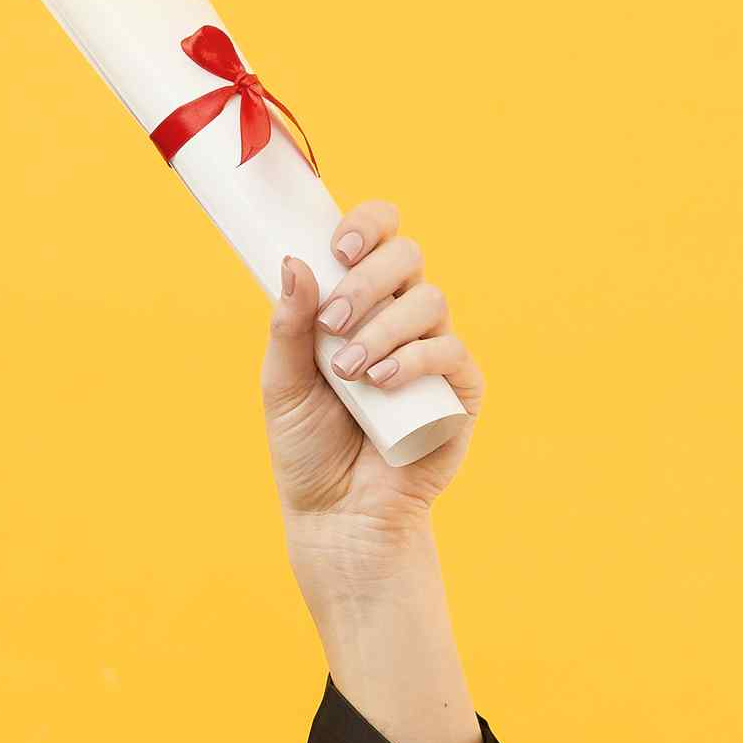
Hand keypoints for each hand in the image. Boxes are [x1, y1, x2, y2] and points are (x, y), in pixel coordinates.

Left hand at [261, 198, 485, 597]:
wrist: (337, 515)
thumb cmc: (308, 449)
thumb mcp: (283, 385)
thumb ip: (287, 327)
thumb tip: (295, 262)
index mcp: (359, 304)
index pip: (378, 239)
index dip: (367, 226)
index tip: (338, 249)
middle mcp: (400, 319)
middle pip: (407, 257)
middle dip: (367, 281)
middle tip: (333, 323)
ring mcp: (434, 351)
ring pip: (429, 301)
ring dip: (384, 328)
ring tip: (348, 372)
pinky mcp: (459, 390)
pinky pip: (450, 352)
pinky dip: (415, 360)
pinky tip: (381, 382)